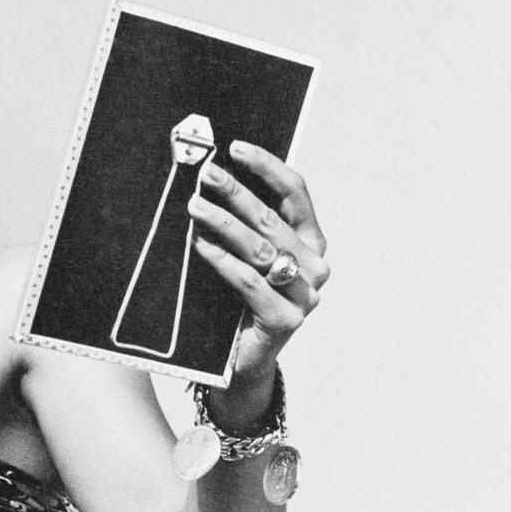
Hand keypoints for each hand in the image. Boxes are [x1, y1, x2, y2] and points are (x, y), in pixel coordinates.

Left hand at [187, 142, 328, 424]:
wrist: (241, 363)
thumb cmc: (239, 303)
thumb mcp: (246, 257)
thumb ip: (244, 225)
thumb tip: (214, 181)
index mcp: (311, 242)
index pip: (296, 194)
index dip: (267, 167)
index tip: (236, 148)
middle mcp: (315, 267)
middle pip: (272, 219)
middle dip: (236, 193)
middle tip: (207, 175)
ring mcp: (306, 296)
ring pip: (260, 249)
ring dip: (224, 224)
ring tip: (195, 207)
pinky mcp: (286, 320)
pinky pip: (249, 281)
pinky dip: (222, 261)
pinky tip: (200, 245)